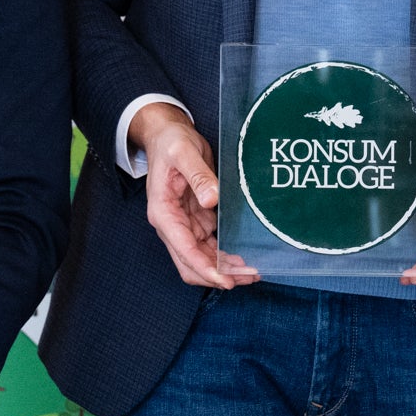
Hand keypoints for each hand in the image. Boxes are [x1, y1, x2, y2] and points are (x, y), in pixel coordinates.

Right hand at [133, 102, 256, 289]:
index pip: (184, 250)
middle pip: (192, 263)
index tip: (226, 280)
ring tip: (252, 273)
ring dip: (225, 269)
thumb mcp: (184, 153)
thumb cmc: (171, 143)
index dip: (206, 269)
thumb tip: (212, 199)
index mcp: (163, 213)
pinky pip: (210, 246)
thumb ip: (198, 175)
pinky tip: (244, 259)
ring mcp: (184, 224)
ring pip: (203, 259)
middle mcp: (171, 225)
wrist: (167, 135)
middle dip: (219, 275)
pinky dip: (225, 256)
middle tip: (249, 277)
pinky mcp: (196, 219)